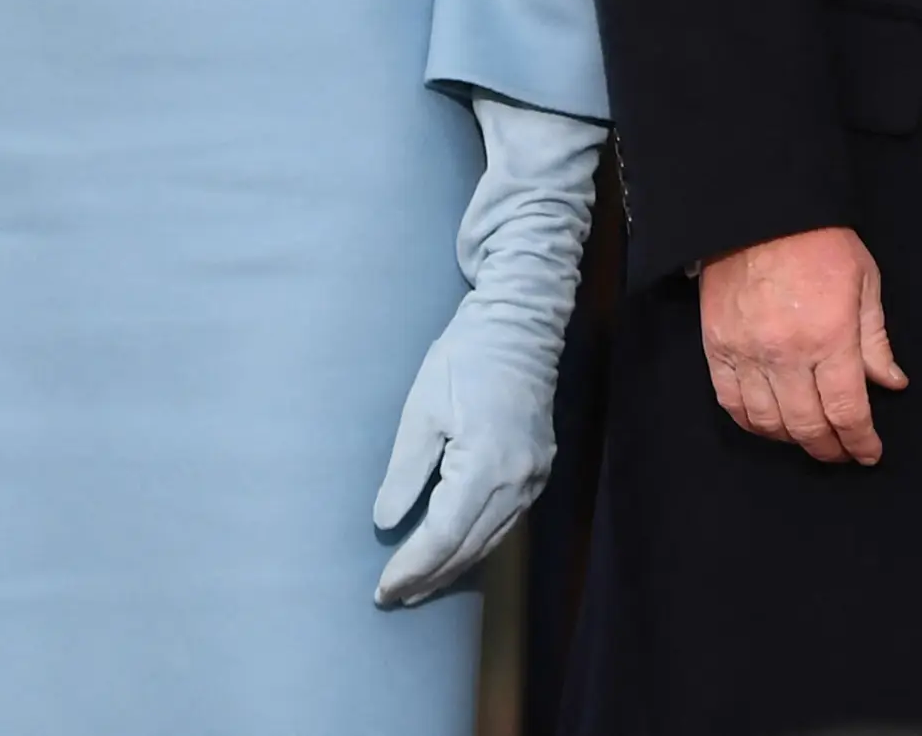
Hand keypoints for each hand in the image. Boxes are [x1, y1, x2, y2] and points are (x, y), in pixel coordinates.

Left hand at [374, 96, 596, 605]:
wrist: (521, 322)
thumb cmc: (464, 357)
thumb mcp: (421, 410)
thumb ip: (405, 472)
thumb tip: (386, 523)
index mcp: (485, 464)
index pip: (444, 536)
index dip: (412, 568)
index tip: (382, 589)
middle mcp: (517, 480)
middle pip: (470, 548)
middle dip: (429, 577)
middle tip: (393, 598)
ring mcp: (534, 476)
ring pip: (491, 540)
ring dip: (453, 566)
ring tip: (418, 586)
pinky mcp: (539, 469)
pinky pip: (506, 522)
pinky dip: (477, 543)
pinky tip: (455, 552)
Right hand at [698, 225, 904, 464]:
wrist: (759, 211)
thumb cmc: (819, 242)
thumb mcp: (864, 282)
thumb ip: (876, 340)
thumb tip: (892, 383)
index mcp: (830, 336)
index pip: (847, 411)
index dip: (860, 441)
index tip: (869, 453)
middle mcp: (787, 353)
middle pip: (808, 426)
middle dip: (830, 449)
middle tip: (842, 452)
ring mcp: (747, 353)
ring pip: (768, 422)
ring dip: (792, 440)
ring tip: (809, 438)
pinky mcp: (717, 348)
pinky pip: (731, 403)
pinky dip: (751, 422)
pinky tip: (769, 424)